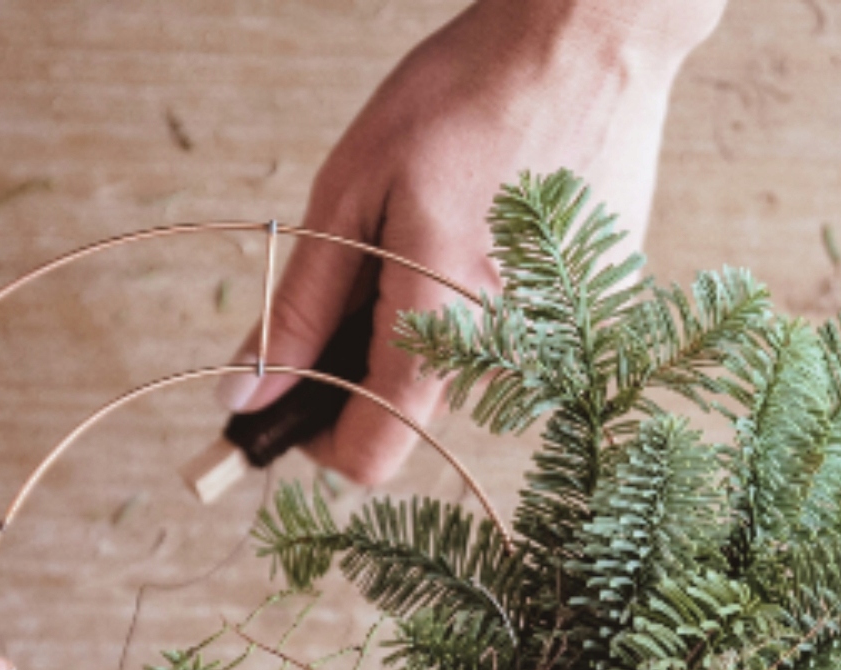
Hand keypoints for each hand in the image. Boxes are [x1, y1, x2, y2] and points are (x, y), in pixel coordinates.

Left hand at [221, 0, 723, 484]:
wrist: (591, 39)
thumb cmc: (465, 95)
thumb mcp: (349, 193)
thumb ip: (299, 307)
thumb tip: (243, 393)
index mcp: (441, 333)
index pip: (369, 456)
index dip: (316, 431)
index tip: (294, 386)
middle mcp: (510, 356)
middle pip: (415, 406)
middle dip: (372, 355)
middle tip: (369, 262)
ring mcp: (562, 336)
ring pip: (464, 366)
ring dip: (432, 320)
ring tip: (439, 226)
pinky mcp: (597, 310)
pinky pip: (517, 330)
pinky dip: (489, 291)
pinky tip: (493, 218)